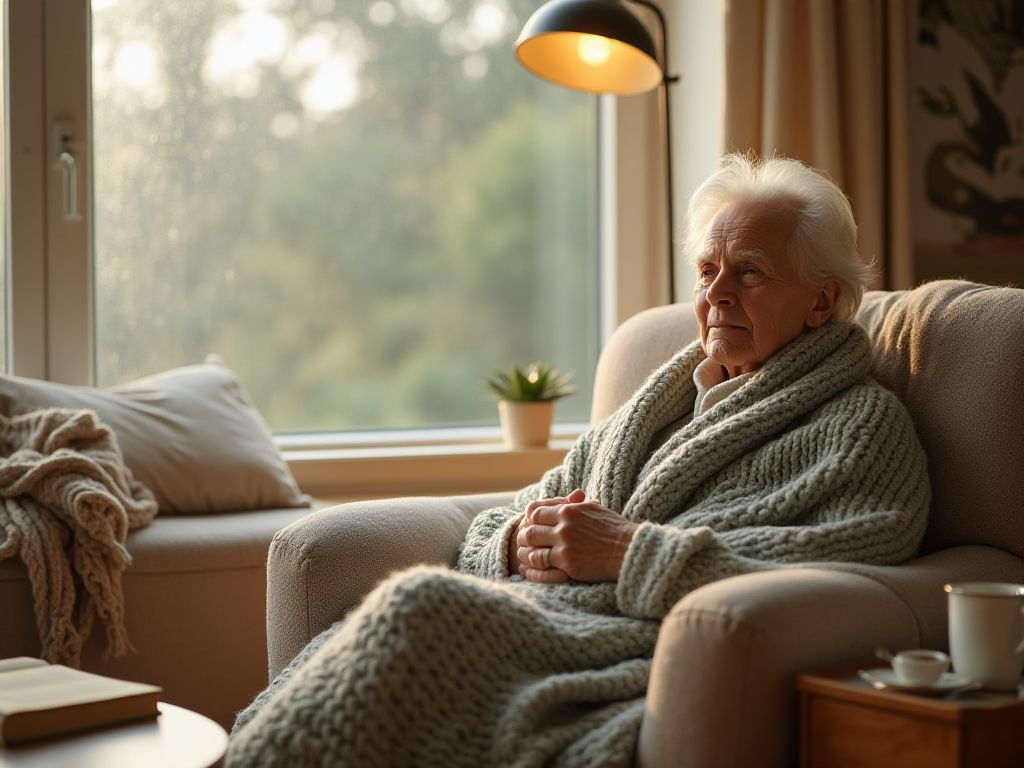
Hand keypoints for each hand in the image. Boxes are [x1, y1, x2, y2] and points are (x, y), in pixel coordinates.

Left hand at [516, 490, 637, 583]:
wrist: (628, 549)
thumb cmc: (615, 529)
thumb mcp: (595, 508)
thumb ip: (577, 504)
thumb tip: (570, 498)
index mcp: (569, 510)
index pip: (536, 511)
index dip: (530, 520)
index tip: (530, 526)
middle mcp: (564, 525)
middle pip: (530, 530)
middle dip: (523, 537)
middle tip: (522, 543)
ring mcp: (564, 545)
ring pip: (532, 548)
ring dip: (525, 553)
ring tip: (524, 557)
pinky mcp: (567, 563)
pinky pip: (541, 565)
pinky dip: (532, 568)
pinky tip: (528, 571)